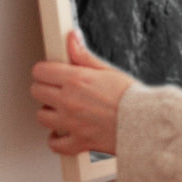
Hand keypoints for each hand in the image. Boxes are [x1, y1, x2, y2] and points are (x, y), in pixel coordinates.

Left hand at [30, 30, 135, 156]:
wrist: (145, 123)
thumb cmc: (131, 97)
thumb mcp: (106, 70)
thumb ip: (83, 55)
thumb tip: (72, 38)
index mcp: (76, 80)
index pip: (41, 71)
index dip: (45, 70)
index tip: (50, 72)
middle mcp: (69, 101)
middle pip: (36, 92)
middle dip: (44, 88)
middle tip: (56, 89)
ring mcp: (71, 123)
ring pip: (41, 117)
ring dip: (49, 112)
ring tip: (61, 109)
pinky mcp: (77, 142)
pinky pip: (55, 144)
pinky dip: (56, 139)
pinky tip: (63, 132)